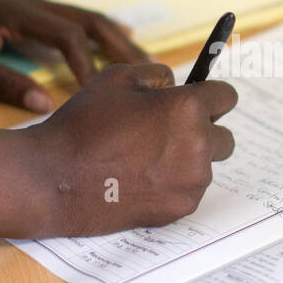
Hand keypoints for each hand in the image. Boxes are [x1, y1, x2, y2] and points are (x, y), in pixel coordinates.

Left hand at [0, 0, 148, 110]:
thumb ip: (4, 85)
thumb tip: (45, 105)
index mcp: (14, 11)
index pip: (66, 34)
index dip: (86, 63)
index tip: (99, 91)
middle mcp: (26, 2)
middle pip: (86, 20)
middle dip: (118, 46)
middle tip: (150, 70)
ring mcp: (27, 6)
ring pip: (83, 19)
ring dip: (113, 39)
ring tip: (144, 61)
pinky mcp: (24, 15)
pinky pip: (71, 22)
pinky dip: (96, 36)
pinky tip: (117, 43)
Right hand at [22, 62, 237, 236]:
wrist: (56, 179)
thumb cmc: (84, 124)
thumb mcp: (117, 78)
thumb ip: (156, 74)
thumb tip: (175, 83)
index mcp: (187, 108)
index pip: (226, 97)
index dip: (211, 96)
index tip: (201, 101)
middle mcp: (198, 145)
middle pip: (224, 137)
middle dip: (204, 132)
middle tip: (169, 133)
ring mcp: (192, 181)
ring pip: (206, 166)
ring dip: (187, 160)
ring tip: (145, 159)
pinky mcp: (180, 208)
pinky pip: (189, 190)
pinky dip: (173, 185)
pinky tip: (140, 180)